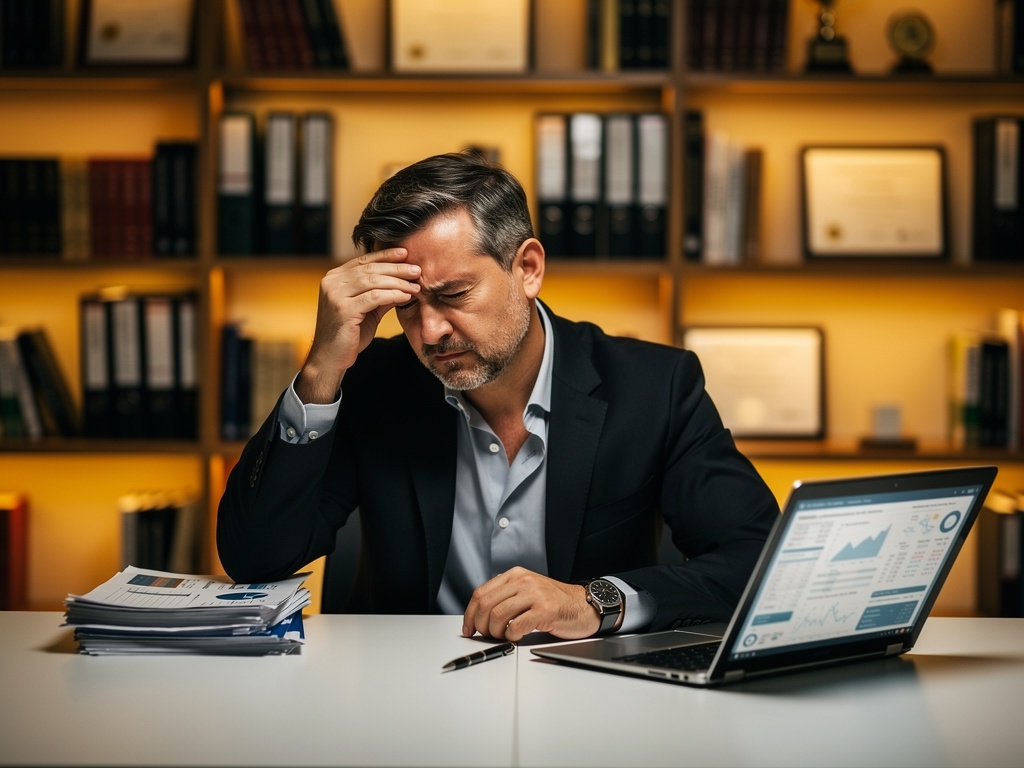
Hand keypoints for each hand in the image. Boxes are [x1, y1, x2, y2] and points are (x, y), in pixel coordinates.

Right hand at [295, 248, 420, 402]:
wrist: (331, 358)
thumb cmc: (349, 334)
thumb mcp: (367, 309)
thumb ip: (381, 294)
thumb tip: (404, 281)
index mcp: (334, 277)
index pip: (364, 260)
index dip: (385, 255)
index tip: (405, 253)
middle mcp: (332, 282)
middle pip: (370, 269)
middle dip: (397, 268)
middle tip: (417, 270)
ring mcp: (335, 295)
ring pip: (373, 281)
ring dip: (398, 282)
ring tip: (416, 285)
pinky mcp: (343, 309)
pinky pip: (374, 297)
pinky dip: (393, 295)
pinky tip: (405, 296)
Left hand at [462, 567, 600, 641]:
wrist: (583, 605)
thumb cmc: (555, 602)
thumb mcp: (527, 590)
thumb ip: (506, 596)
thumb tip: (480, 615)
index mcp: (515, 575)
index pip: (481, 593)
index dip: (470, 614)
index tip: (469, 628)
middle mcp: (523, 581)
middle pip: (487, 604)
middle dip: (481, 625)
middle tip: (486, 636)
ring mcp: (535, 594)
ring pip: (498, 615)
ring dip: (496, 632)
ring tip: (503, 636)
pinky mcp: (545, 610)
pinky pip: (517, 625)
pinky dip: (511, 636)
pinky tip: (516, 636)